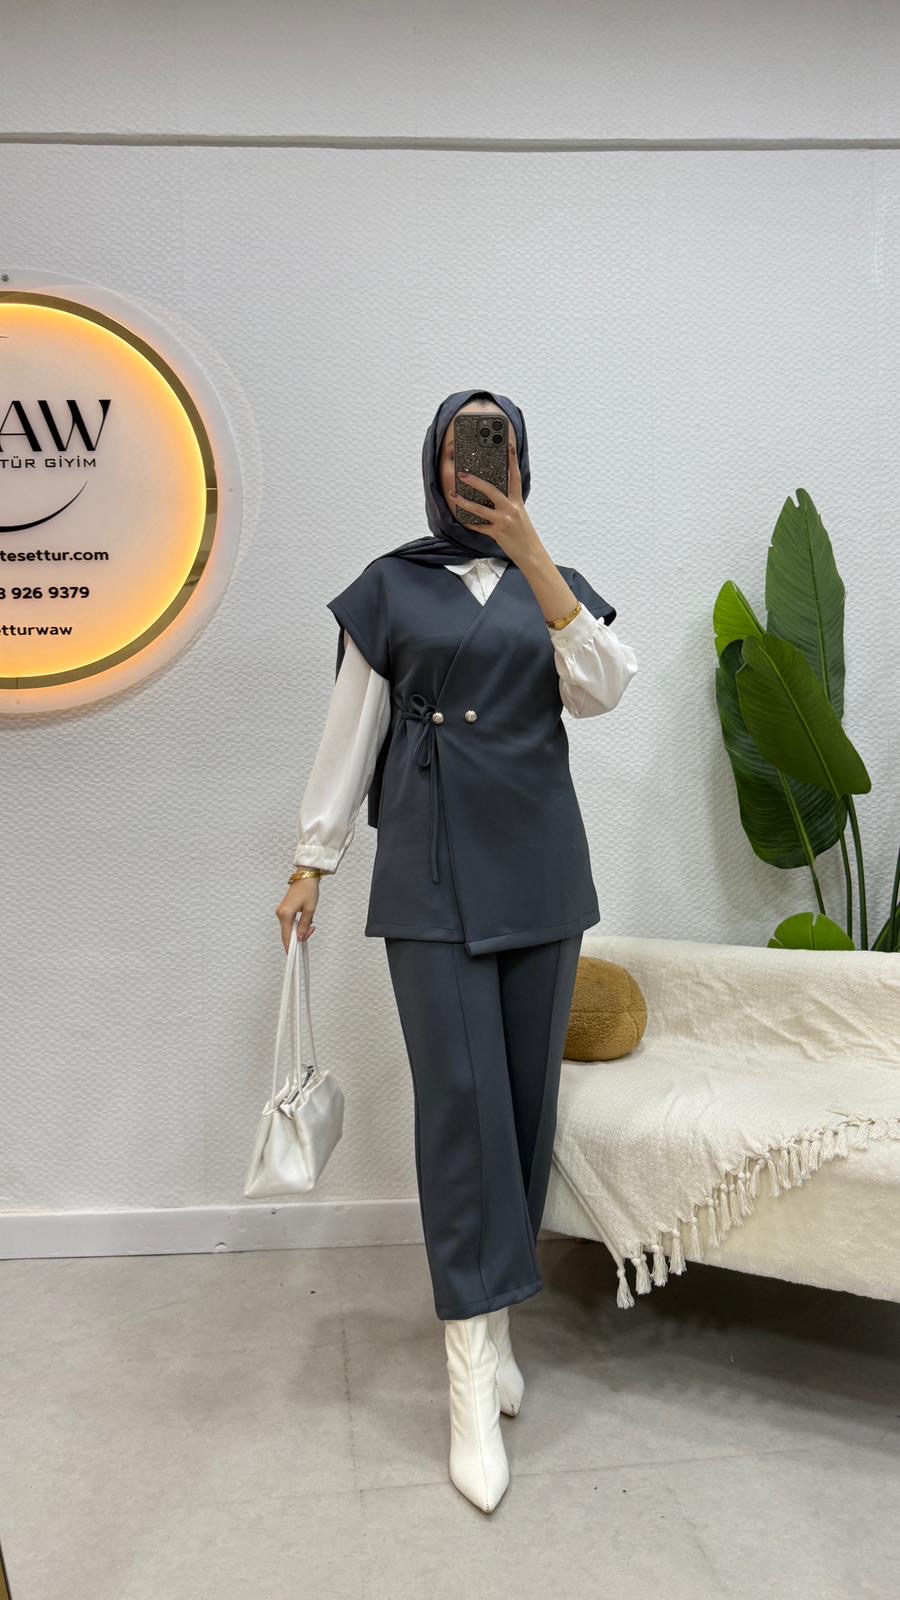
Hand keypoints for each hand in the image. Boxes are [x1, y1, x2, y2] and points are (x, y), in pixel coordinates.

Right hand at [276, 878, 319, 949]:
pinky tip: (306, 922)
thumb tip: (300, 938)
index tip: (293, 957)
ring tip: (311, 925)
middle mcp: (280, 914)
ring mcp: (281, 912)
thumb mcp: (310, 910)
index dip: (290, 948)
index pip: (286, 936)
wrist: (305, 876)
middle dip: (299, 937)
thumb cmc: (308, 890)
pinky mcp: (284, 910)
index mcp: (285, 914)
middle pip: (287, 933)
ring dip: (299, 930)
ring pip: (289, 929)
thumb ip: (304, 925)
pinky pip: (289, 923)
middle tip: (312, 931)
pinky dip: (297, 925)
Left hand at [449, 431, 537, 561]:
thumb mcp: (520, 515)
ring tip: (453, 494)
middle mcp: (511, 509)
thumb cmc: (524, 533)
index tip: (508, 446)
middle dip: (475, 481)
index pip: (515, 477)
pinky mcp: (497, 533)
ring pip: (480, 509)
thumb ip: (509, 504)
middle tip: (462, 474)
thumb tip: (494, 496)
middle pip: (491, 490)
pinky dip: (469, 522)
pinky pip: (479, 526)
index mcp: (518, 502)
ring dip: (464, 502)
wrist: (531, 553)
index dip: (512, 461)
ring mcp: (503, 521)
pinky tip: (461, 518)